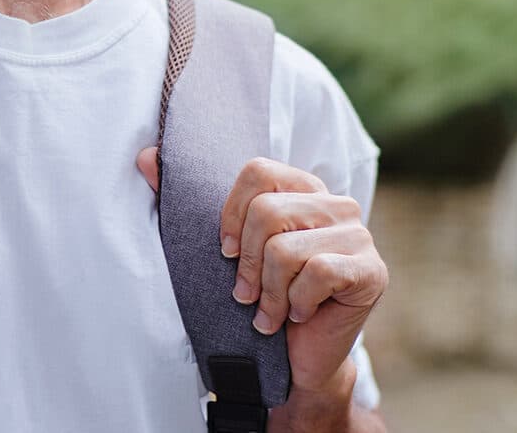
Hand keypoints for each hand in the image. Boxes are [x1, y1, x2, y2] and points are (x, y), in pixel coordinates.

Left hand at [136, 149, 387, 395]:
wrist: (296, 360)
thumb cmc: (258, 299)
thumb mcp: (219, 249)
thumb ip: (181, 200)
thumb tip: (144, 156)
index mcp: (302, 189)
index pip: (257, 171)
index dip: (231, 214)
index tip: (226, 252)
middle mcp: (336, 204)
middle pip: (268, 211)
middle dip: (247, 264)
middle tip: (246, 294)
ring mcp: (359, 235)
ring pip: (287, 249)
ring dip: (269, 293)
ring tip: (271, 311)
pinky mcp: (372, 271)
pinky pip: (318, 273)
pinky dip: (297, 304)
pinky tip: (299, 316)